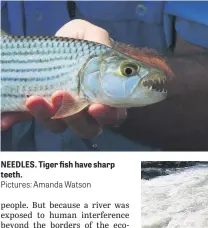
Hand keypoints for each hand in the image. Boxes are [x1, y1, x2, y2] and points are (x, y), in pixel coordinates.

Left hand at [0, 19, 126, 138]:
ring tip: (33, 99)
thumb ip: (101, 40)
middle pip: (86, 128)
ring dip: (45, 115)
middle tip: (60, 95)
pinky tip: (5, 119)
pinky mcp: (37, 109)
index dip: (106, 115)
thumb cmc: (81, 43)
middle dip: (73, 117)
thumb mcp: (93, 35)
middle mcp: (86, 112)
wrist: (56, 48)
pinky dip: (15, 119)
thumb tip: (100, 47)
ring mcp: (61, 113)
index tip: (95, 107)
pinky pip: (26, 119)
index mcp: (108, 98)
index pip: (113, 115)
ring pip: (57, 126)